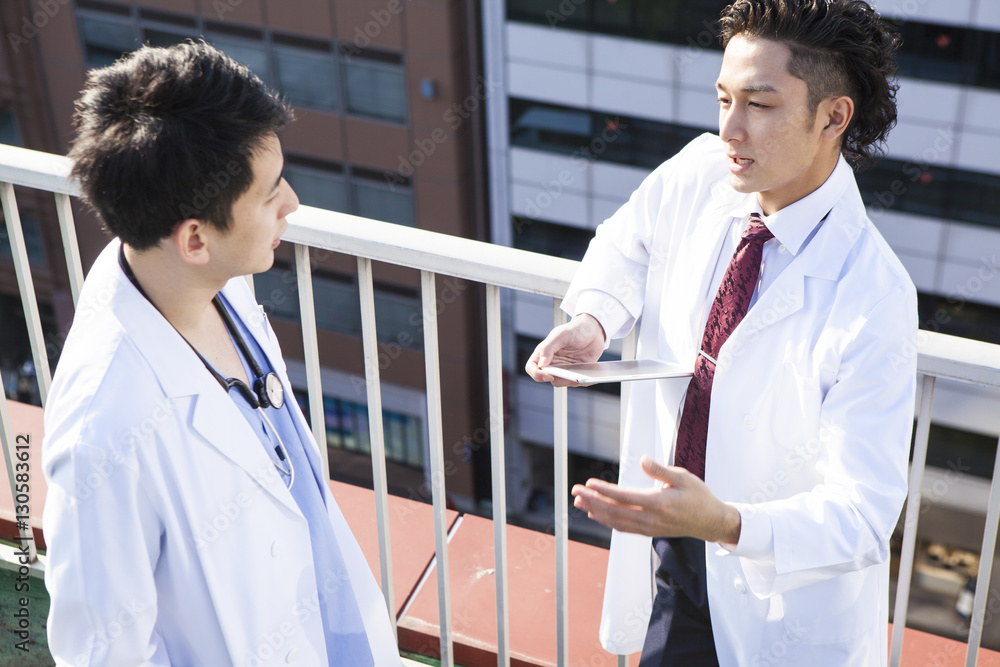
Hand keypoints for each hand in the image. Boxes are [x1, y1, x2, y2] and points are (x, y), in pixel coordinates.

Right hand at [524, 313, 605, 386]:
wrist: (594, 330)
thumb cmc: (575, 329)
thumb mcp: (561, 334)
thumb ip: (548, 348)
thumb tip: (541, 364)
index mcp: (544, 353)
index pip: (532, 367)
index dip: (536, 374)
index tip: (548, 375)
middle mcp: (552, 362)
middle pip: (547, 378)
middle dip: (558, 379)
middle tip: (569, 375)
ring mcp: (564, 368)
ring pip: (562, 382)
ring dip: (571, 381)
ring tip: (581, 375)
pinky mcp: (576, 372)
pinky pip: (576, 382)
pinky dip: (582, 381)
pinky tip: (589, 376)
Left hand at [571, 456, 741, 545]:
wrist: (711, 522)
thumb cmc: (698, 496)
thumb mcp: (683, 477)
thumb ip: (660, 470)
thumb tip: (643, 460)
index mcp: (658, 504)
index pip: (624, 498)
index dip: (604, 491)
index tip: (588, 484)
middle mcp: (651, 519)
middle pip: (614, 511)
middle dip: (592, 501)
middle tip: (575, 492)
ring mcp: (649, 528)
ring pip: (616, 522)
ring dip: (595, 511)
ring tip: (579, 502)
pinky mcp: (648, 531)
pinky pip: (623, 528)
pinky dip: (607, 521)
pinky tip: (596, 513)